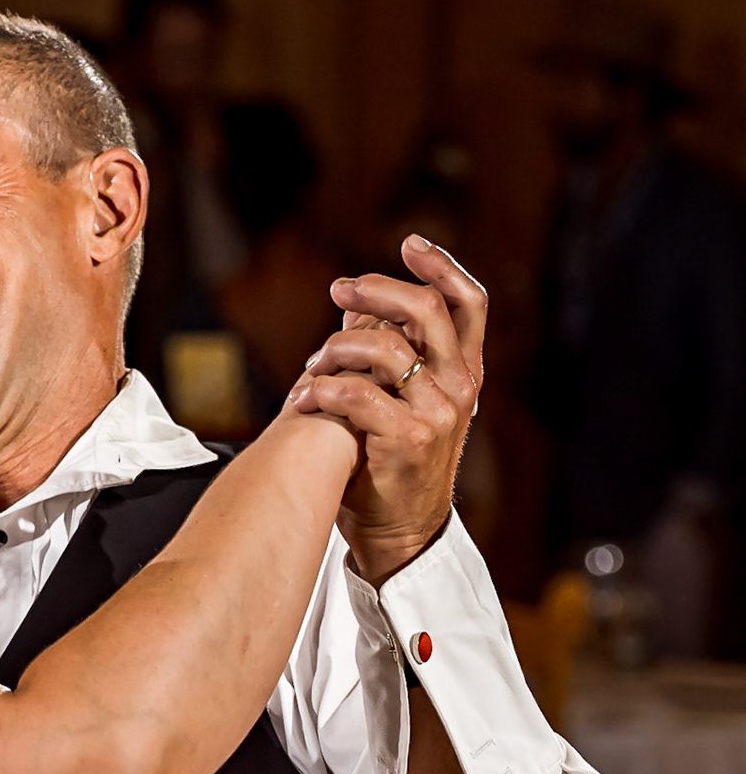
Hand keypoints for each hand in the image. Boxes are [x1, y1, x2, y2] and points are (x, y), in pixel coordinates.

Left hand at [290, 235, 485, 584]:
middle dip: (377, 290)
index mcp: (465, 372)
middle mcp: (460, 386)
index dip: (443, 267)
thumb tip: (358, 307)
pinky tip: (304, 399)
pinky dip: (322, 390)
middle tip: (339, 289)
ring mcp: (439, 413)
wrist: (399, 530)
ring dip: (337, 349)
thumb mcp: (402, 402)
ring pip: (385, 349)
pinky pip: (357, 395)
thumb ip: (389, 355)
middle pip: (426, 311)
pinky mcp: (409, 439)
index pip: (468, 303)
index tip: (409, 242)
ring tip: (311, 365)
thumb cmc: (391, 462)